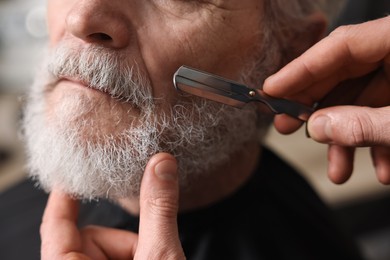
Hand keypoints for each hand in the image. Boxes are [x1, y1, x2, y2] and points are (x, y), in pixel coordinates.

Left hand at [40, 153, 185, 259]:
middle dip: (126, 241)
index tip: (69, 172)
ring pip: (109, 249)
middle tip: (150, 251)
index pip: (55, 224)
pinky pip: (119, 259)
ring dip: (136, 251)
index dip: (63, 197)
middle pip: (92, 236)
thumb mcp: (156, 256)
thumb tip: (162, 162)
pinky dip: (138, 257)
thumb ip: (158, 210)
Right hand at [263, 16, 389, 183]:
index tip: (271, 89)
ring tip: (338, 169)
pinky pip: (383, 115)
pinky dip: (377, 143)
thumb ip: (365, 124)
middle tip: (286, 126)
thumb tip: (319, 127)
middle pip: (344, 74)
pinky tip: (380, 168)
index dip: (301, 68)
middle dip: (317, 109)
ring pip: (362, 102)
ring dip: (348, 139)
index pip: (341, 45)